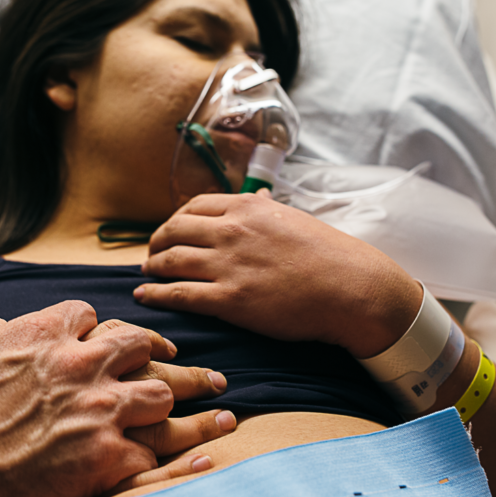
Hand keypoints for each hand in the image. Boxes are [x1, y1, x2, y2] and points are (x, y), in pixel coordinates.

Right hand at [0, 300, 234, 496]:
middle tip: (187, 364)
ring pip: (162, 397)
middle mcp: (81, 365)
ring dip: (183, 405)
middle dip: (165, 356)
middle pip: (142, 348)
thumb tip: (8, 328)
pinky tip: (203, 458)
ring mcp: (97, 410)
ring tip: (216, 406)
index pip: (95, 317)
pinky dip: (177, 460)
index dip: (107, 330)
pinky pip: (154, 456)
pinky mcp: (104, 458)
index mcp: (45, 334)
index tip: (117, 341)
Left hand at [135, 191, 422, 357]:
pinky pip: (179, 294)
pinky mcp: (230, 300)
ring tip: (146, 274)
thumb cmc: (329, 255)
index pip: (195, 206)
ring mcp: (228, 265)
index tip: (170, 230)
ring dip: (152, 267)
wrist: (350, 288)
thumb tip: (257, 197)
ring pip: (171, 261)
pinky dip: (156, 294)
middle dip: (157, 242)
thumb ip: (266, 209)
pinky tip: (145, 297)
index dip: (175, 220)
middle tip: (152, 253)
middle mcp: (232, 231)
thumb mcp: (293, 218)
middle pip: (175, 230)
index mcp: (248, 208)